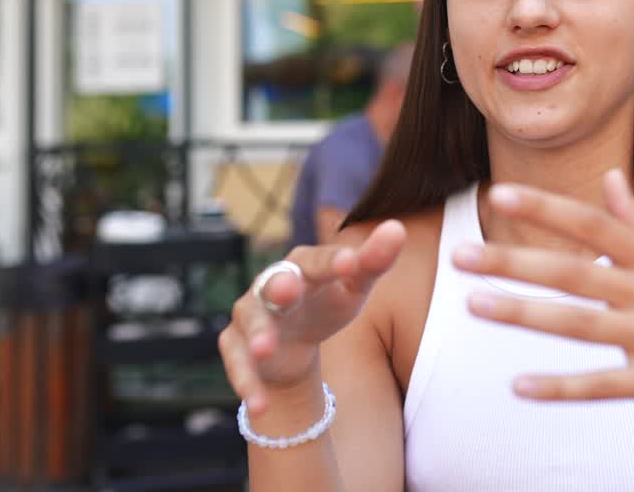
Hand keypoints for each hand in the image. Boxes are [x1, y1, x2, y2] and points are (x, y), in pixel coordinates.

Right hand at [219, 220, 404, 414]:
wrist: (292, 346)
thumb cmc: (325, 306)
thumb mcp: (353, 288)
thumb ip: (373, 262)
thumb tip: (397, 228)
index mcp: (303, 265)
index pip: (318, 260)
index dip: (333, 262)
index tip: (352, 262)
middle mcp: (271, 284)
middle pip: (273, 282)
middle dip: (279, 286)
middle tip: (288, 289)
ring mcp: (251, 314)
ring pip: (251, 321)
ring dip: (258, 335)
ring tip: (265, 350)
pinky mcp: (235, 346)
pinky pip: (237, 363)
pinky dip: (247, 383)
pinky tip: (260, 405)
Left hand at [450, 170, 633, 448]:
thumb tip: (608, 179)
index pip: (594, 224)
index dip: (547, 209)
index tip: (499, 193)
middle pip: (575, 273)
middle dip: (514, 262)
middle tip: (460, 256)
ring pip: (581, 325)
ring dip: (525, 315)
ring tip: (474, 306)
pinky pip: (604, 386)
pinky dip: (562, 387)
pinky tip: (519, 386)